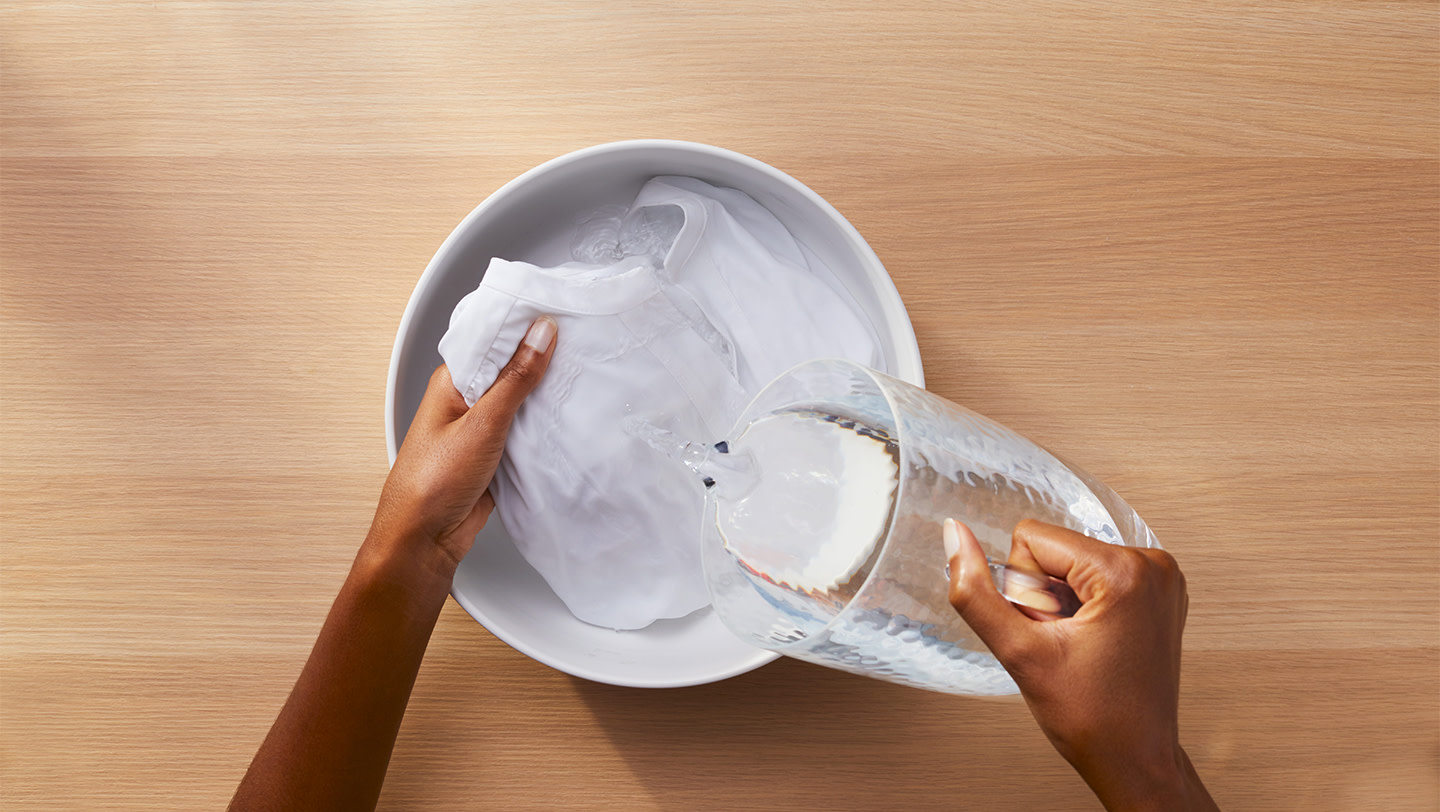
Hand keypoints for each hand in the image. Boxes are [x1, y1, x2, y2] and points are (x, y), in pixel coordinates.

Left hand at [370, 316, 556, 568]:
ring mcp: (482, 427)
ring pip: (522, 401)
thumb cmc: (431, 482)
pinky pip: (526, 431)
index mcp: (452, 381)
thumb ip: (515, 379)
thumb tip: (539, 334)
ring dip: (545, 396)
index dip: (524, 325)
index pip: (492, 339)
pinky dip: (544, 426)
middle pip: (511, 369)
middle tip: (580, 346)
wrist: (425, 540)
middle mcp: (466, 400)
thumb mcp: (481, 423)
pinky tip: (565, 420)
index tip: (559, 313)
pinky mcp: (496, 453)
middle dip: (542, 361)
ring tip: (579, 379)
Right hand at [945, 519, 1217, 811]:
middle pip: (1054, 548)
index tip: (1050, 631)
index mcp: (1125, 570)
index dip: (1024, 591)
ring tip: (1080, 645)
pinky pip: (1095, 573)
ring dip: (1062, 602)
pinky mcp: (1159, 590)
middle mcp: (1152, 563)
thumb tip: (953, 535)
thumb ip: (976, 592)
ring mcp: (1161, 577)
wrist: (1134, 757)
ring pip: (1071, 561)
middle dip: (1044, 596)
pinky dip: (1084, 605)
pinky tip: (1094, 639)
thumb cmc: (1093, 717)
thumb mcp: (1020, 653)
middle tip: (1064, 642)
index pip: (1031, 539)